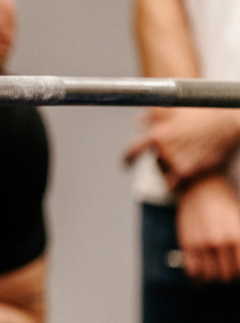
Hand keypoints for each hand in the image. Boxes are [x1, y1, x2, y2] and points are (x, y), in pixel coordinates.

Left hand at [125, 108, 239, 188]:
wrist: (227, 124)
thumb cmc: (201, 114)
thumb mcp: (175, 110)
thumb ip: (153, 116)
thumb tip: (137, 120)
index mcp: (157, 135)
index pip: (132, 151)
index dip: (127, 159)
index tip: (124, 165)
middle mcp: (163, 150)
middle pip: (156, 160)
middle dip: (164, 158)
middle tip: (181, 150)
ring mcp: (174, 163)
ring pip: (164, 172)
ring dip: (171, 167)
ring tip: (190, 155)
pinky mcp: (186, 174)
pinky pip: (172, 184)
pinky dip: (176, 181)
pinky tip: (188, 171)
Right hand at [177, 175, 239, 282]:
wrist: (201, 187)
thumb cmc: (224, 204)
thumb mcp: (239, 221)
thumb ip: (239, 242)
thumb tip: (237, 262)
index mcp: (236, 236)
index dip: (239, 274)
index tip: (236, 272)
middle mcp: (219, 242)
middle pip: (226, 275)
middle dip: (228, 277)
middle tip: (227, 273)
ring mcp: (201, 244)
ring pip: (209, 276)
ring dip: (213, 279)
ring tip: (214, 275)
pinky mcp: (186, 244)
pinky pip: (192, 270)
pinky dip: (197, 277)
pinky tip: (200, 274)